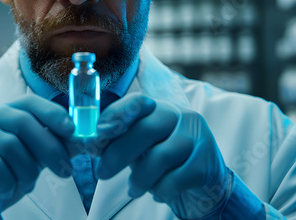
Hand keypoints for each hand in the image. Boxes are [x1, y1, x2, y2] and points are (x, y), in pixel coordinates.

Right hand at [0, 95, 75, 219]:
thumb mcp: (30, 161)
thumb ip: (51, 147)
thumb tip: (80, 139)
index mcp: (0, 112)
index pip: (29, 102)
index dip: (52, 113)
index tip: (72, 130)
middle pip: (23, 122)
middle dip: (49, 148)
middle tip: (65, 171)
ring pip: (10, 146)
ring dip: (25, 173)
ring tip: (22, 186)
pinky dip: (6, 184)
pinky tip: (3, 190)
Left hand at [89, 94, 231, 219]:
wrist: (202, 181)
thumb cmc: (162, 159)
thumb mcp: (138, 145)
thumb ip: (118, 139)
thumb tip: (89, 144)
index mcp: (159, 107)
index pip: (137, 102)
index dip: (116, 116)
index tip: (97, 135)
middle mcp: (180, 115)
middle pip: (146, 129)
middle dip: (119, 154)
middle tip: (102, 174)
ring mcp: (197, 136)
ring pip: (161, 157)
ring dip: (141, 178)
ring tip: (133, 189)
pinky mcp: (206, 162)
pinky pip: (177, 179)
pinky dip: (162, 190)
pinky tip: (159, 193)